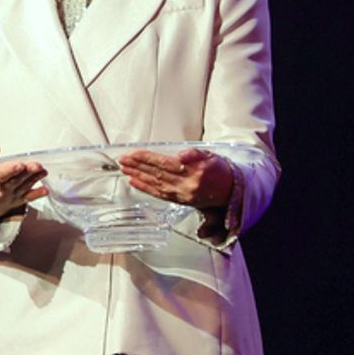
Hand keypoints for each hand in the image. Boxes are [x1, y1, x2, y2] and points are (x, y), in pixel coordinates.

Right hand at [0, 145, 47, 221]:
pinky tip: (45, 190)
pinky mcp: (16, 201)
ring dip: (34, 178)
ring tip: (43, 170)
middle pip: (14, 180)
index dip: (9, 170)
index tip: (18, 164)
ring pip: (23, 186)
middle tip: (36, 165)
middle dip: (26, 172)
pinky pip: (27, 198)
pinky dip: (37, 195)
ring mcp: (9, 197)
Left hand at [118, 147, 232, 208]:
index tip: (134, 153)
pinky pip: (159, 194)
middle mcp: (187, 185)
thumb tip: (180, 155)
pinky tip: (134, 181)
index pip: (165, 164)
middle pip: (157, 174)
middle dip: (138, 166)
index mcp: (194, 172)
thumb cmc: (219, 170)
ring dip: (138, 176)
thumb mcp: (211, 155)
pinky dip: (145, 188)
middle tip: (123, 159)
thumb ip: (195, 154)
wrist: (230, 191)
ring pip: (156, 184)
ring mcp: (182, 195)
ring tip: (124, 168)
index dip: (147, 158)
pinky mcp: (180, 201)